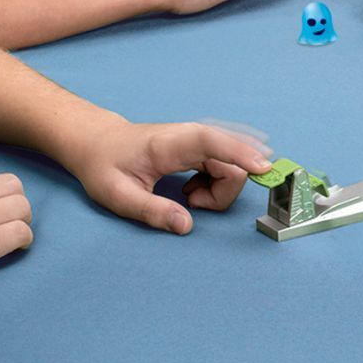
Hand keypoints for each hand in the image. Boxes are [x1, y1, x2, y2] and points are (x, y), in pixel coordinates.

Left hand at [68, 121, 272, 233]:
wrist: (98, 143)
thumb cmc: (105, 166)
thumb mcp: (118, 195)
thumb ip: (152, 211)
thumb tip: (187, 225)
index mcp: (169, 144)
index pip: (213, 142)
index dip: (241, 152)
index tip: (264, 168)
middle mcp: (189, 136)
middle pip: (232, 160)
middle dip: (226, 190)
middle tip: (192, 203)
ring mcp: (197, 139)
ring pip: (233, 163)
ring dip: (222, 187)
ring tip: (189, 196)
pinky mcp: (201, 145)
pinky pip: (227, 163)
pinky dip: (219, 181)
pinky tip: (196, 188)